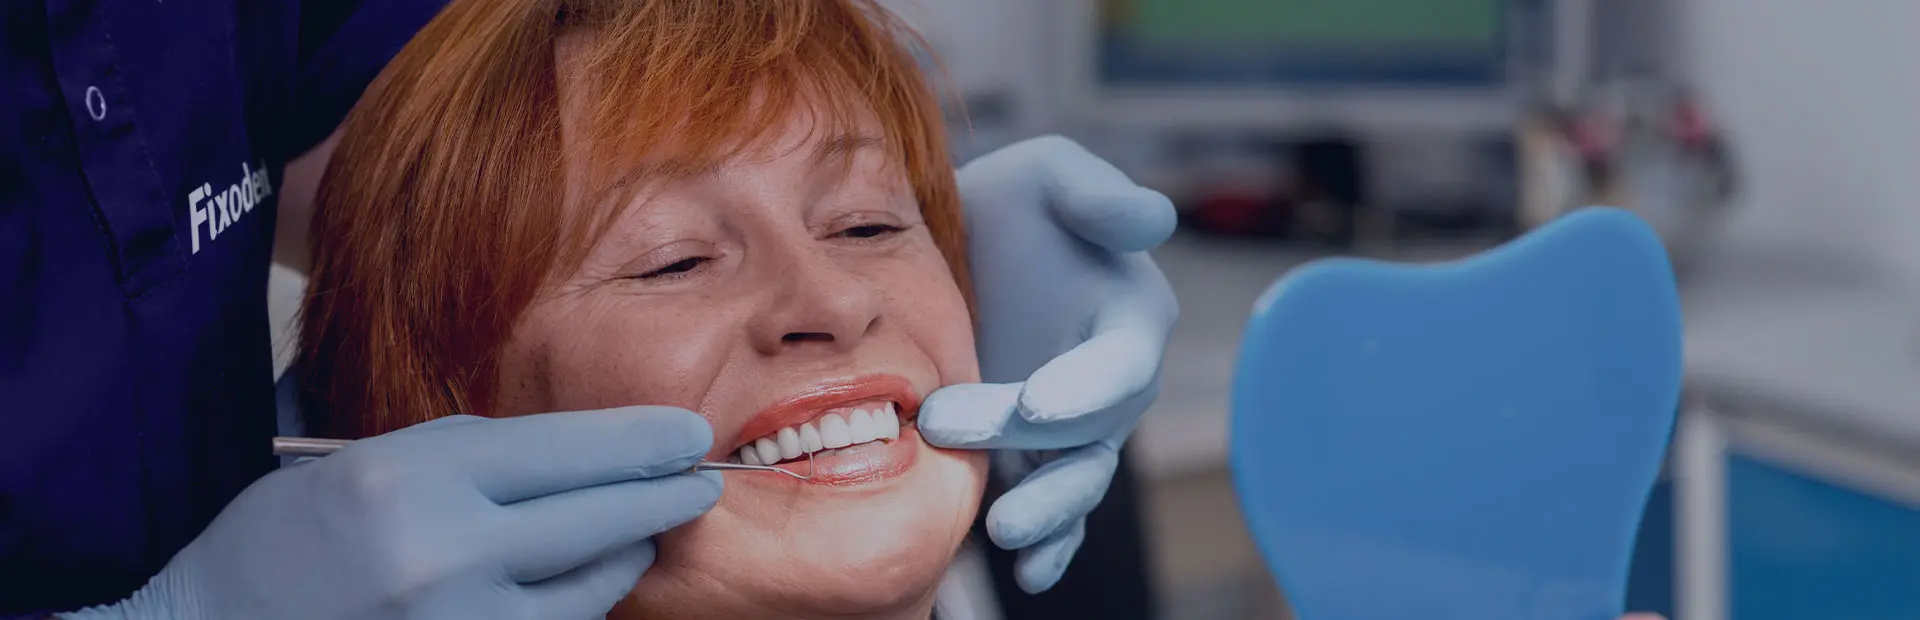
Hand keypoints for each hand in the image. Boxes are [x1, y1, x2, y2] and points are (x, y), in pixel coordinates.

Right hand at [67, 408, 720, 619]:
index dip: (640, 442)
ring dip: (626, 555)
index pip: (564, 451)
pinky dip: (579, 602)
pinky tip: (588, 578)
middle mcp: (445, 558)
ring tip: (641, 530)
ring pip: (588, 589)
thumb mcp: (369, 465)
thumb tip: (577, 451)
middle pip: (597, 520)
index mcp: (416, 483)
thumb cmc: (284, 540)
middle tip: (703, 481)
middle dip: (664, 498)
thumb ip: (472, 456)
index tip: (690, 434)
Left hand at [917, 136, 1177, 592]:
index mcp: (1131, 317)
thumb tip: (1154, 219)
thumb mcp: (1048, 175)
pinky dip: (1048, 548)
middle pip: (1086, 431)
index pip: (1120, 364)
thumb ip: (1097, 196)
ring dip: (1048, 514)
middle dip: (1028, 442)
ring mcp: (1075, 429)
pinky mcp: (1035, 459)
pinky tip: (1026, 575)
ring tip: (1004, 534)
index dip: (1086, 387)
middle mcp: (1112, 384)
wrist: (956, 248)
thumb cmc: (1014, 204)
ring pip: (1077, 483)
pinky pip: (1053, 511)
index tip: (1038, 403)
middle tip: (946, 426)